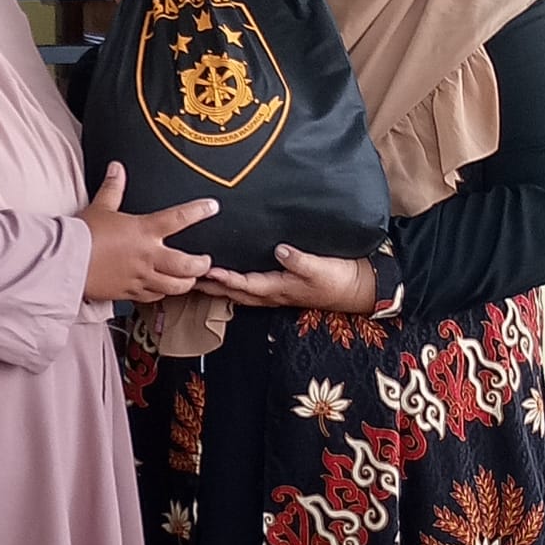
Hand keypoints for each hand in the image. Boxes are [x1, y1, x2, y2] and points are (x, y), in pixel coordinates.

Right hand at [79, 162, 215, 302]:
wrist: (66, 262)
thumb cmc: (83, 234)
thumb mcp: (100, 207)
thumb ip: (113, 188)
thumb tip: (116, 168)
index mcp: (144, 231)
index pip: (179, 218)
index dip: (199, 211)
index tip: (213, 207)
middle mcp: (148, 256)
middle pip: (188, 266)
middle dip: (201, 264)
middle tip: (205, 261)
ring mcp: (140, 277)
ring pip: (175, 286)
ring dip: (186, 283)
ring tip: (189, 279)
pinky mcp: (129, 293)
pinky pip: (153, 297)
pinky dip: (161, 293)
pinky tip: (162, 289)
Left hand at [199, 246, 376, 312]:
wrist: (357, 288)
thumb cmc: (338, 279)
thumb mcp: (320, 268)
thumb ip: (298, 259)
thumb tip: (279, 250)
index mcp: (278, 289)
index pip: (244, 284)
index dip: (224, 279)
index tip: (205, 271)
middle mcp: (272, 294)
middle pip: (234, 294)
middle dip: (211, 288)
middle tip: (186, 281)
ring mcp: (276, 294)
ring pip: (239, 294)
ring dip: (218, 289)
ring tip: (197, 281)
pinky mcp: (281, 288)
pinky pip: (250, 289)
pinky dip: (234, 286)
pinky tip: (226, 279)